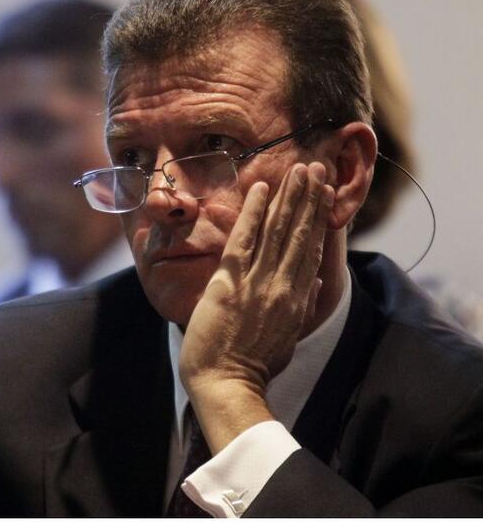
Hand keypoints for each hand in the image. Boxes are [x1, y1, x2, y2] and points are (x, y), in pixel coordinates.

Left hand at [179, 162, 333, 450]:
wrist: (226, 385)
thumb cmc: (254, 367)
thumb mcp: (288, 339)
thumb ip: (301, 309)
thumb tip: (315, 287)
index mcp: (298, 299)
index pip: (311, 249)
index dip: (319, 219)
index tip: (325, 194)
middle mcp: (284, 286)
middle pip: (300, 233)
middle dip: (309, 197)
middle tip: (316, 166)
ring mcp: (259, 282)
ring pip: (279, 230)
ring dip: (290, 196)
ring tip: (299, 168)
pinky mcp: (232, 282)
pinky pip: (245, 239)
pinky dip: (254, 212)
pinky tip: (261, 189)